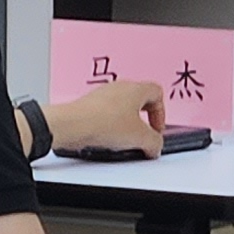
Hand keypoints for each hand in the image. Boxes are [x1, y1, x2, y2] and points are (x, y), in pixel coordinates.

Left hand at [46, 80, 164, 156]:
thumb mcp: (141, 138)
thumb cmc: (103, 122)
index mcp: (135, 88)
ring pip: (121, 108)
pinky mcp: (88, 106)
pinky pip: (105, 115)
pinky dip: (109, 127)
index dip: (160, 113)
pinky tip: (108, 140)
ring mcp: (101, 95)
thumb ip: (155, 141)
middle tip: (142, 137)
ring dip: (125, 125)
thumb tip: (154, 146)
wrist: (72, 125)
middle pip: (139, 101)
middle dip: (143, 121)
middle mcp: (118, 87)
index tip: (155, 130)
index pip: (157, 93)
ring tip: (123, 141)